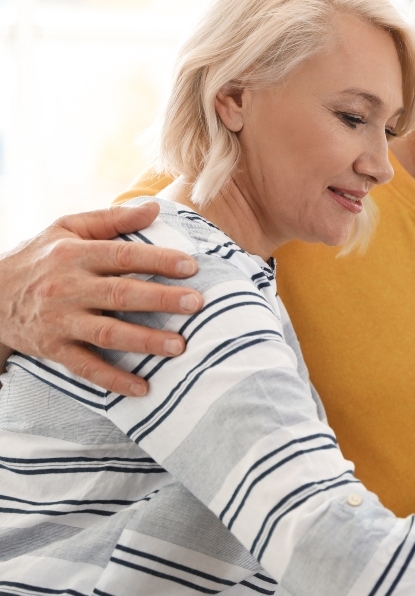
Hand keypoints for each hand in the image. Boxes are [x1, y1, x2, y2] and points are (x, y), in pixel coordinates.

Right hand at [0, 203, 203, 395]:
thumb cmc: (39, 257)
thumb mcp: (67, 228)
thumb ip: (111, 219)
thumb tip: (154, 207)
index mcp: (75, 255)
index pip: (123, 256)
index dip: (158, 260)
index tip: (191, 267)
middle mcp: (68, 288)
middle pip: (121, 294)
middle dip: (161, 299)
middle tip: (196, 304)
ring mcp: (60, 321)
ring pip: (108, 334)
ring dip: (145, 341)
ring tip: (178, 346)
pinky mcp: (53, 349)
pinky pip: (86, 368)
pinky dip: (114, 380)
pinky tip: (143, 387)